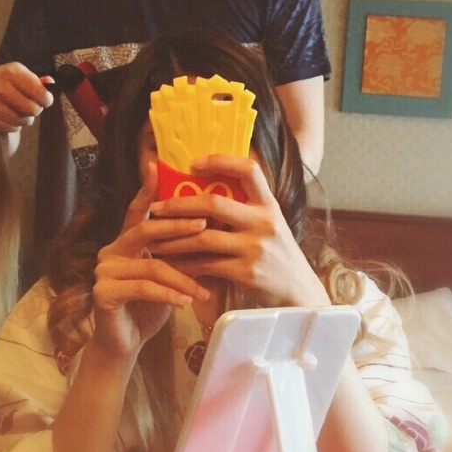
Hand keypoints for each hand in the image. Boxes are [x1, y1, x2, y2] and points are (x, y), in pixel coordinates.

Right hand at [0, 62, 53, 132]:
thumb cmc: (9, 80)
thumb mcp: (21, 74)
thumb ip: (37, 80)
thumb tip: (51, 82)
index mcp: (11, 72)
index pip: (38, 92)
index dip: (47, 99)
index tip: (47, 100)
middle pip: (32, 109)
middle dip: (37, 109)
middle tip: (34, 106)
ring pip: (24, 120)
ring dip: (27, 118)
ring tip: (22, 110)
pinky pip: (13, 128)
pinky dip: (16, 124)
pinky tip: (12, 115)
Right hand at [92, 164, 210, 360]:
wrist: (124, 342)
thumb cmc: (149, 305)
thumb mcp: (167, 273)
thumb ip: (178, 251)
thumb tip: (210, 227)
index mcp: (126, 240)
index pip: (139, 210)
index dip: (148, 188)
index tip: (158, 166)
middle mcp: (112, 249)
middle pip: (146, 228)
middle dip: (178, 226)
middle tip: (205, 226)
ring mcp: (104, 270)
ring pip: (151, 263)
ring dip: (182, 275)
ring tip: (204, 288)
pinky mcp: (104, 293)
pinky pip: (143, 288)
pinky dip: (168, 294)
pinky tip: (186, 301)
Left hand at [148, 155, 330, 308]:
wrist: (298, 291)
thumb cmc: (276, 251)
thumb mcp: (269, 222)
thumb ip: (246, 207)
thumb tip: (206, 186)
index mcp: (269, 204)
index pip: (249, 170)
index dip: (221, 161)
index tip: (194, 162)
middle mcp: (264, 222)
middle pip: (214, 205)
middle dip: (179, 205)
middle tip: (156, 207)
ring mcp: (255, 248)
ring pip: (204, 238)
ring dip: (174, 239)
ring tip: (153, 239)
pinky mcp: (246, 273)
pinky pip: (207, 265)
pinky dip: (184, 263)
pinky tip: (170, 263)